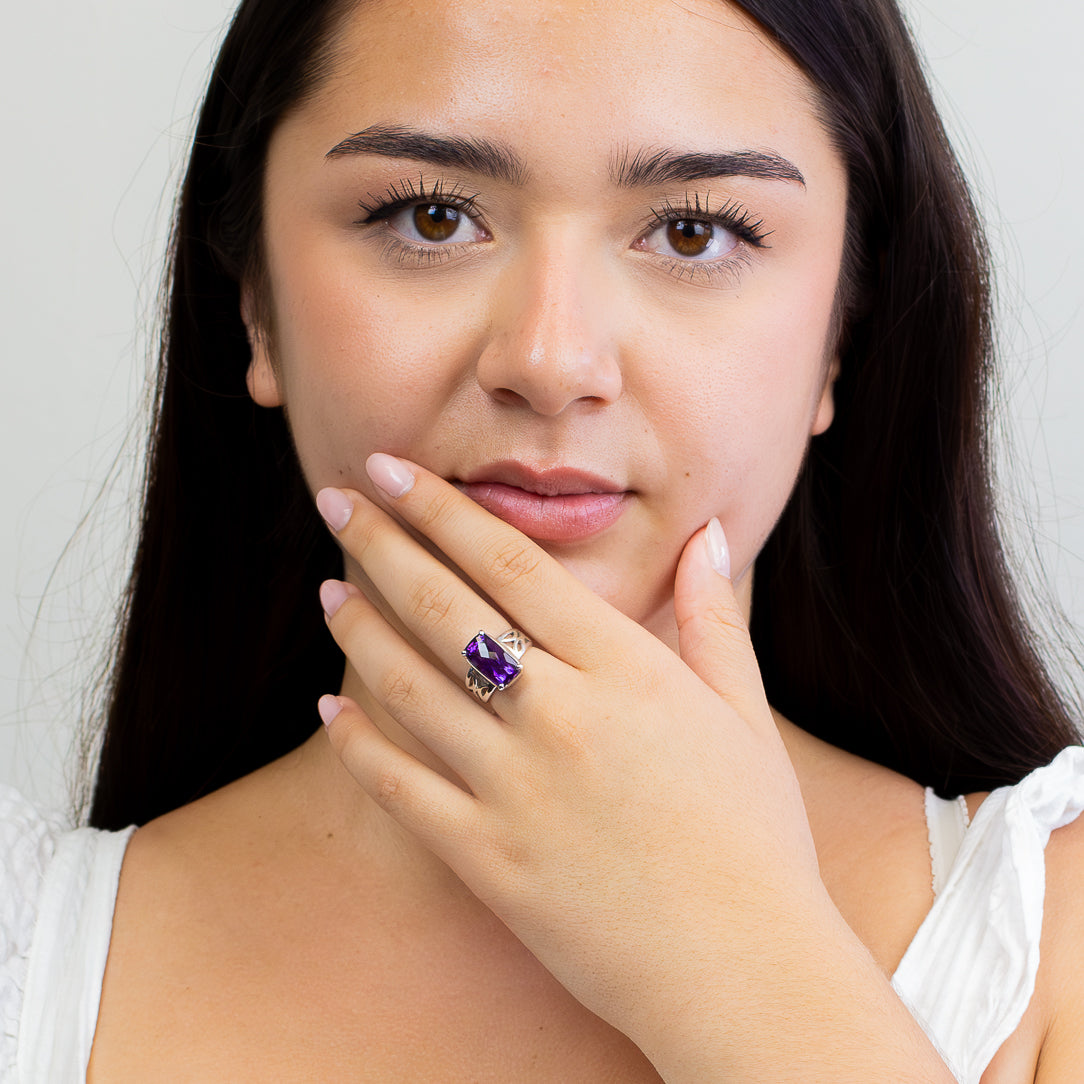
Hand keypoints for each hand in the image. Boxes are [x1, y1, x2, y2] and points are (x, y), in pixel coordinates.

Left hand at [315, 453, 850, 1070]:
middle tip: (338, 499)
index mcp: (625, 669)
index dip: (444, 508)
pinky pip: (401, 788)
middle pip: (446, 607)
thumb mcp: (744, 713)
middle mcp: (562, 713)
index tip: (396, 469)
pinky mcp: (488, 859)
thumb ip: (713, 617)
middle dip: (382, 542)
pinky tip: (330, 709)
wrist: (743, 970)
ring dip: (359, 630)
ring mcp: (517, 788)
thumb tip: (706, 536)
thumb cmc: (755, 837)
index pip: (513, 562)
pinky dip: (358, 743)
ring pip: (410, 686)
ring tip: (327, 593)